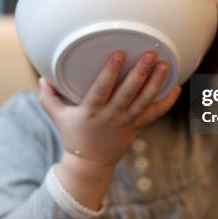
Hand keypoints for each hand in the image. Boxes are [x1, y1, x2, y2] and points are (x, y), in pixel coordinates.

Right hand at [39, 51, 180, 167]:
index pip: (102, 88)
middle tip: (151, 55)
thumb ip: (48, 97)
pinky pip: (155, 114)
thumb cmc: (73, 135)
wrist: (90, 164)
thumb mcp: (57, 117)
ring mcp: (126, 122)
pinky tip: (177, 87)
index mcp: (91, 111)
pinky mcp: (137, 127)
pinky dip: (166, 102)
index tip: (119, 54)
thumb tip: (41, 77)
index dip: (110, 72)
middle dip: (140, 73)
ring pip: (144, 102)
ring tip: (165, 65)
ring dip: (156, 83)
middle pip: (128, 93)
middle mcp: (111, 116)